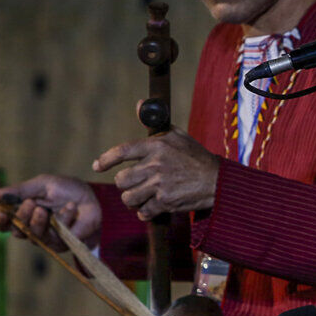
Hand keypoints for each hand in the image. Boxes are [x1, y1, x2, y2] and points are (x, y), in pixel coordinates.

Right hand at [0, 175, 101, 249]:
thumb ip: (21, 190)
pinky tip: (70, 207)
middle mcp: (33, 228)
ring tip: (44, 209)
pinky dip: (63, 218)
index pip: (5, 222)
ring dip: (38, 221)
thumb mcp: (43, 184)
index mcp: (25, 213)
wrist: (94, 197)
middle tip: (31, 204)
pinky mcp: (63, 243)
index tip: (0, 212)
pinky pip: (57, 236)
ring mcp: (48, 237)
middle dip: (21, 217)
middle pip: (17, 231)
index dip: (0, 220)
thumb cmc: (68, 190)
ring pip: (34, 235)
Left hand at [92, 129, 219, 219]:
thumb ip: (155, 122)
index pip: (122, 152)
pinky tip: (153, 207)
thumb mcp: (177, 135)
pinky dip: (145, 212)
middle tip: (134, 183)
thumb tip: (139, 103)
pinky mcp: (166, 202)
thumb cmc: (195, 156)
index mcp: (157, 146)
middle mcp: (156, 165)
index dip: (106, 160)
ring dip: (133, 199)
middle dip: (125, 184)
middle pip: (121, 180)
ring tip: (143, 196)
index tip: (97, 166)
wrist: (218, 181)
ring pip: (128, 198)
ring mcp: (160, 185)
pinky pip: (143, 212)